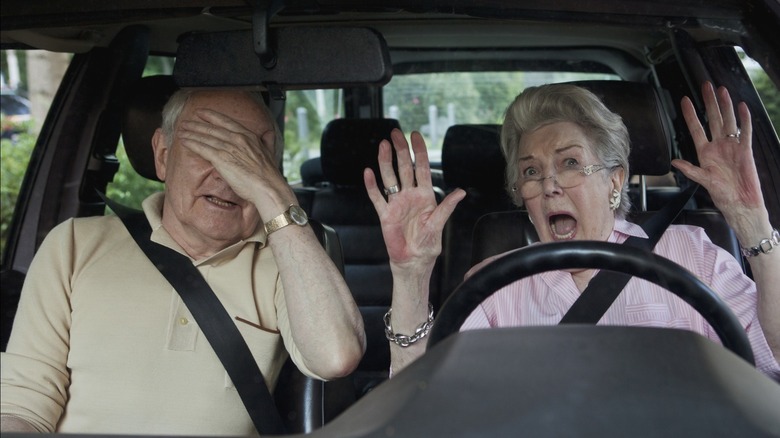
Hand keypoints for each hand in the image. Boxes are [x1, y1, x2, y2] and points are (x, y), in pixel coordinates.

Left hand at [177, 109, 292, 212]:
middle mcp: (238, 138)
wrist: (268, 187)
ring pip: (205, 137)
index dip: (211, 116)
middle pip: (212, 128)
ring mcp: (229, 148)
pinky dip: (192, 143)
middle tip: (185, 122)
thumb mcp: (270, 152)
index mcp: (249, 136)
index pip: (226, 121)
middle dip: (197, 124)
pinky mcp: (222, 159)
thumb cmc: (269, 175)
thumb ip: (267, 141)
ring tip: (181, 131)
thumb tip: (269, 134)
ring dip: (191, 133)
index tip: (201, 113)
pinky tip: (184, 141)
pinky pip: (203, 148)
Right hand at [364, 129, 464, 271]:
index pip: (421, 168)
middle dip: (400, 150)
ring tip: (382, 146)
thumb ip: (447, 207)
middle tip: (395, 134)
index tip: (415, 135)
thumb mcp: (438, 224)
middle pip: (403, 168)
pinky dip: (372, 185)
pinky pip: (377, 197)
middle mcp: (409, 196)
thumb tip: (461, 192)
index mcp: (424, 196)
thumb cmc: (427, 245)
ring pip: (389, 178)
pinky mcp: (385, 214)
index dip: (418, 151)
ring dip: (385, 162)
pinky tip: (368, 173)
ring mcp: (396, 203)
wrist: (413, 261)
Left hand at [672, 82, 764, 214]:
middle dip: (709, 102)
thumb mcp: (702, 180)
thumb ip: (690, 170)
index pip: (696, 128)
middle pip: (713, 119)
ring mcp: (732, 146)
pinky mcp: (746, 150)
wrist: (740, 202)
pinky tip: (742, 107)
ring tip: (721, 90)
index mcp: (705, 153)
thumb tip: (674, 162)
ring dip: (725, 106)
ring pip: (728, 121)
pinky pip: (746, 132)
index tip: (684, 100)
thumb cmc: (722, 194)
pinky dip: (744, 120)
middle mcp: (718, 146)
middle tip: (705, 86)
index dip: (690, 115)